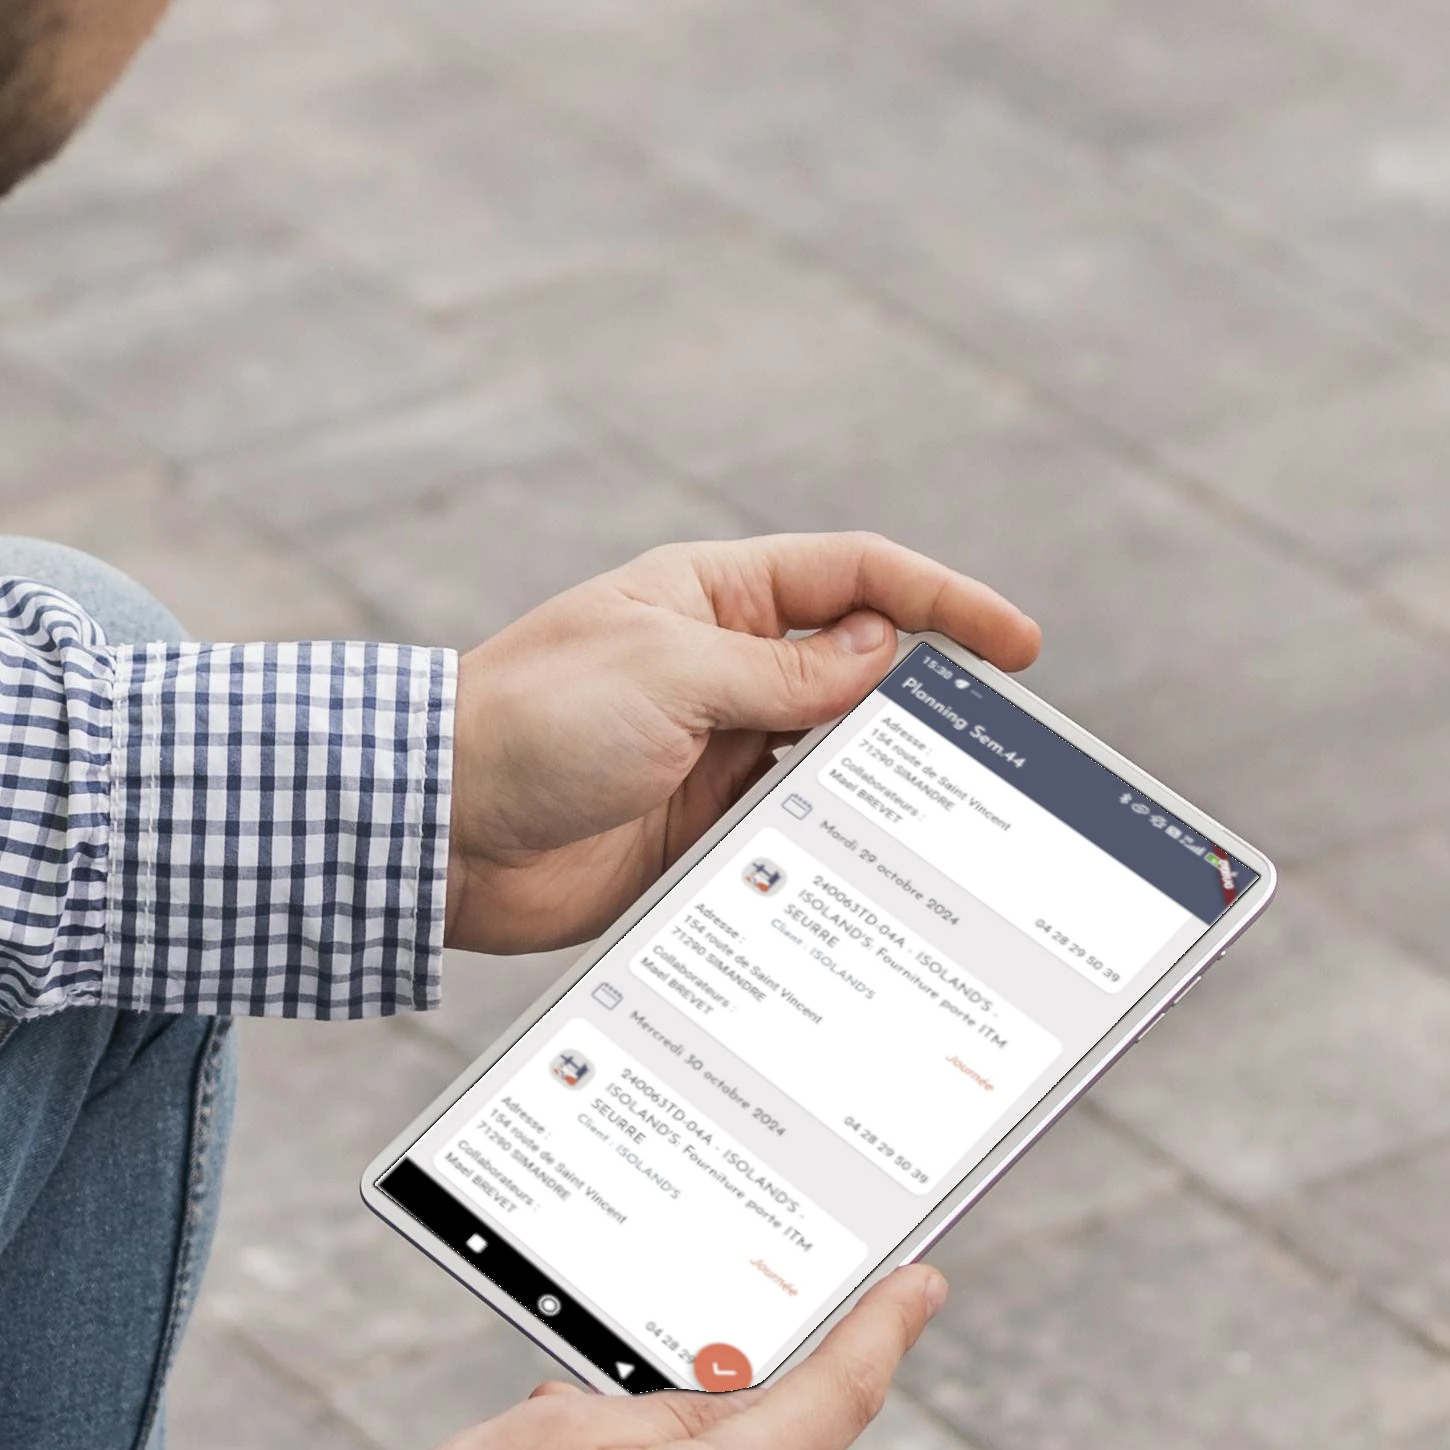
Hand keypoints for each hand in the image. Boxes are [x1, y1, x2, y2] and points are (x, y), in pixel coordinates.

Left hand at [446, 535, 1040, 952]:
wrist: (432, 831)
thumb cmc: (531, 725)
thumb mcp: (671, 678)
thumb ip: (787, 673)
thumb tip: (884, 655)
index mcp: (714, 597)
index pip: (856, 578)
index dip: (944, 602)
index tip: (1016, 646)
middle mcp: (724, 667)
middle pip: (859, 670)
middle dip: (930, 700)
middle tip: (1003, 751)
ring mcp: (716, 750)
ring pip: (833, 757)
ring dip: (886, 780)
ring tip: (958, 819)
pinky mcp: (699, 830)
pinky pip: (789, 830)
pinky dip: (835, 844)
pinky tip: (880, 871)